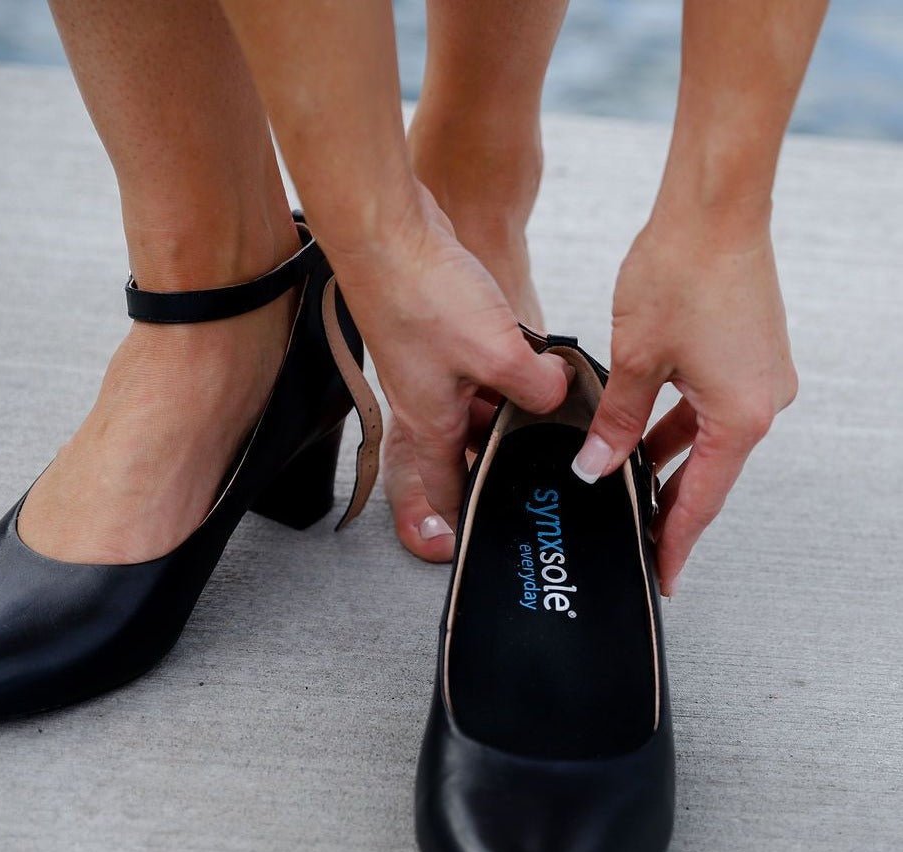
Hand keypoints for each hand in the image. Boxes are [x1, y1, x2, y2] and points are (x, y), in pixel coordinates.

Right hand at [327, 187, 568, 527]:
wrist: (387, 232)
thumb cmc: (423, 296)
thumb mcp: (497, 353)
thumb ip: (536, 388)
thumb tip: (558, 395)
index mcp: (430, 424)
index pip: (447, 489)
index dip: (470, 515)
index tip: (495, 525)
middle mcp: (426, 402)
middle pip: (469, 446)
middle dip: (506, 451)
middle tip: (548, 454)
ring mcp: (431, 368)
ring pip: (477, 405)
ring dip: (510, 405)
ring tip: (551, 402)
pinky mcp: (438, 336)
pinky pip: (476, 369)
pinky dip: (502, 371)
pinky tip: (534, 358)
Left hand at [572, 212, 797, 595]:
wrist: (714, 209)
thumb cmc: (680, 275)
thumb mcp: (636, 362)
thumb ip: (617, 423)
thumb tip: (596, 465)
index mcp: (741, 416)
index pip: (701, 500)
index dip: (676, 540)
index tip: (663, 573)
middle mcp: (763, 402)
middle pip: (709, 474)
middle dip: (670, 505)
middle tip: (640, 538)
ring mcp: (761, 377)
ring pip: (706, 440)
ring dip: (668, 461)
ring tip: (626, 485)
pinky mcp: (750, 356)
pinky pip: (711, 408)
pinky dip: (678, 426)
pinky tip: (642, 433)